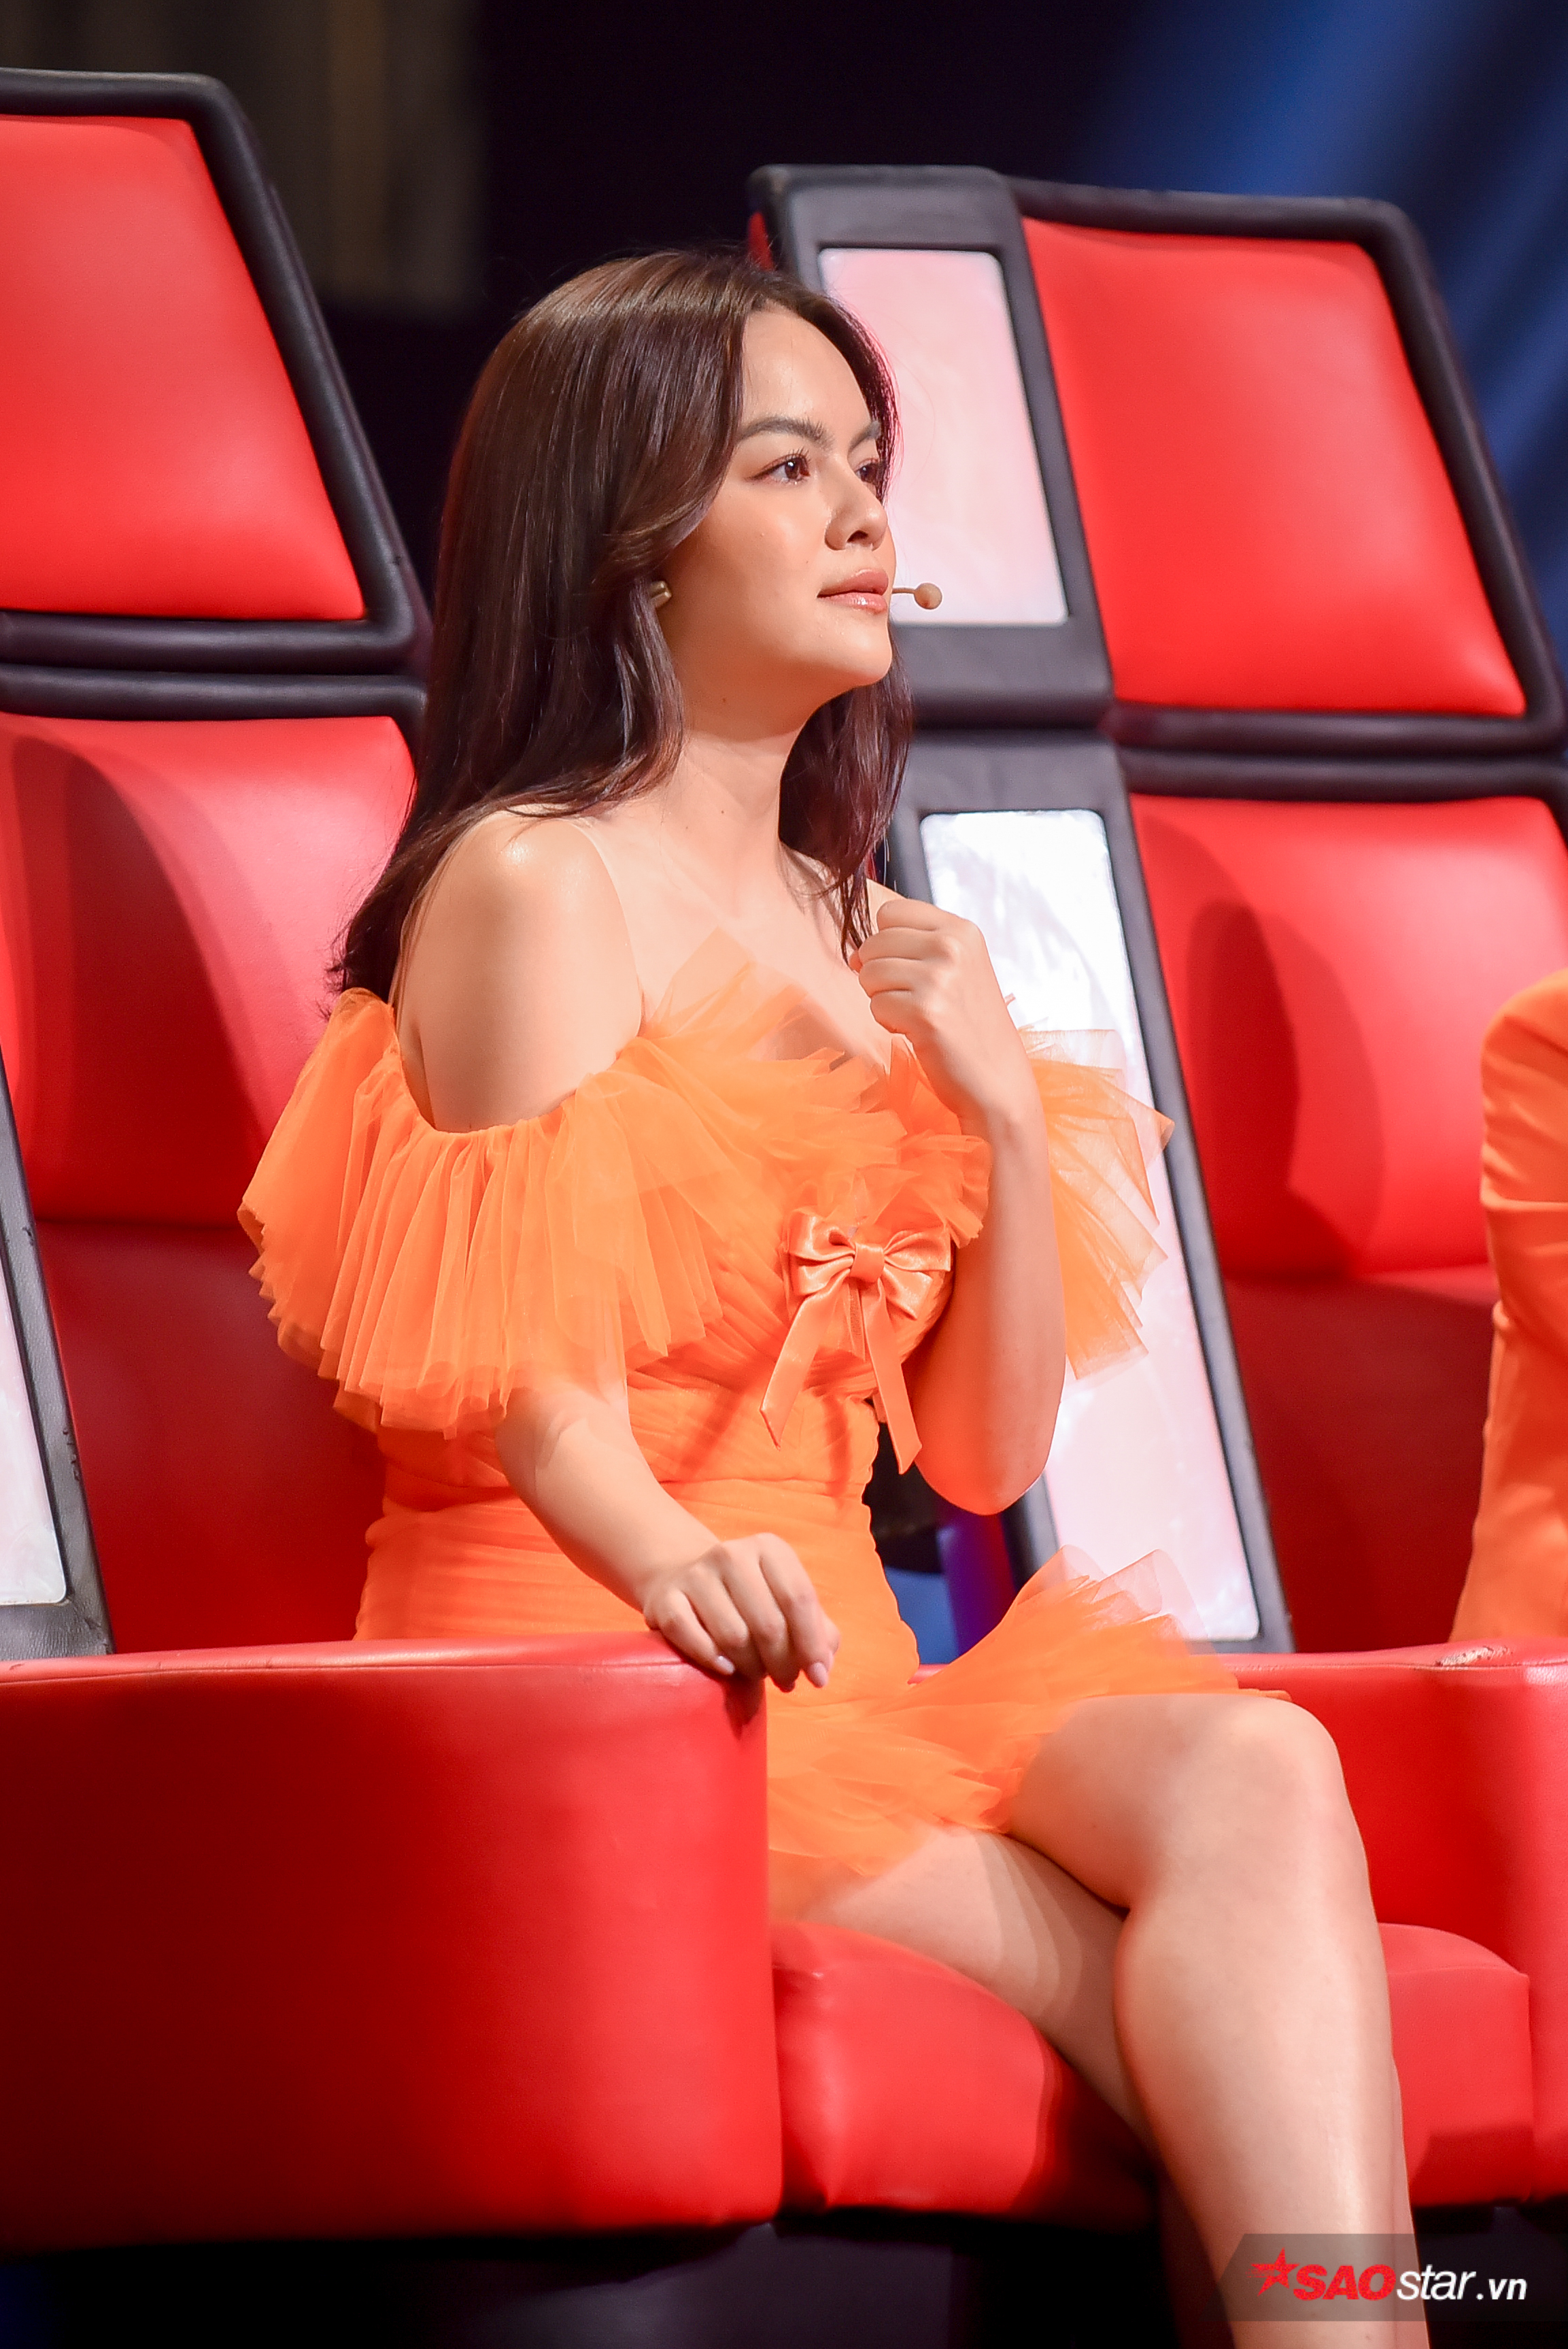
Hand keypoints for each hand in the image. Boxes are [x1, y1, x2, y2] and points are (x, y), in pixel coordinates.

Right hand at [642, 1534, 840, 1691]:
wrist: (686, 1580)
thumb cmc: (750, 1601)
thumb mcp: (786, 1603)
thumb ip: (816, 1630)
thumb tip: (821, 1667)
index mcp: (770, 1548)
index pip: (799, 1598)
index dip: (812, 1644)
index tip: (819, 1679)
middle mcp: (732, 1553)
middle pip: (768, 1623)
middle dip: (782, 1663)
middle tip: (784, 1681)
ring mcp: (696, 1574)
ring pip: (733, 1636)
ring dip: (750, 1666)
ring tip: (756, 1672)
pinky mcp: (666, 1598)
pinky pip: (691, 1636)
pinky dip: (712, 1659)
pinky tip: (726, 1668)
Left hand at [852, 893, 1038, 1130]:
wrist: (997, 1078)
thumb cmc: (970, 1025)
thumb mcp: (959, 968)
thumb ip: (915, 947)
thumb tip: (856, 954)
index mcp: (961, 930)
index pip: (891, 912)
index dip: (885, 942)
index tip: (904, 968)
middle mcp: (952, 946)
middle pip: (874, 942)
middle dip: (881, 974)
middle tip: (914, 999)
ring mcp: (939, 978)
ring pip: (869, 974)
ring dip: (883, 1000)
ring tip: (917, 1015)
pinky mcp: (924, 1012)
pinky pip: (875, 1006)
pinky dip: (889, 1023)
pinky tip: (919, 1032)